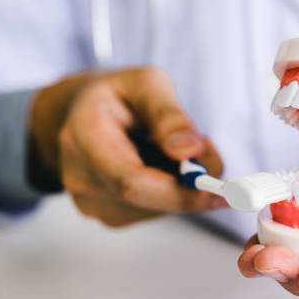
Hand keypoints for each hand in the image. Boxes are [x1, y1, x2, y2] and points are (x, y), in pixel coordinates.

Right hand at [29, 68, 223, 226]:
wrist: (79, 114)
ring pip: (159, 207)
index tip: (220, 190)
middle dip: (192, 183)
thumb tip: (191, 152)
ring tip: (169, 145)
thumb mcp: (145, 83)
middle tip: (210, 150)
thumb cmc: (116, 95)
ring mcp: (92, 202)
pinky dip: (169, 190)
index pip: (132, 182)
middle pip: (149, 199)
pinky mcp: (109, 215)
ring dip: (181, 182)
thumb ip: (168, 115)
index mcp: (84, 137)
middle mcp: (81, 177)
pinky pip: (154, 210)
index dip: (180, 192)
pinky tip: (157, 163)